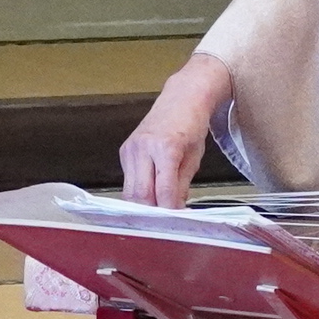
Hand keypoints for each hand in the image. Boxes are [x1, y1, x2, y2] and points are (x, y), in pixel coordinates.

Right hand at [119, 56, 234, 207]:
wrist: (181, 99)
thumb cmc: (191, 125)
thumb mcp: (194, 158)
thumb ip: (182, 185)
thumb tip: (175, 209)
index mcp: (166, 148)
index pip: (163, 190)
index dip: (170, 210)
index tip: (177, 219)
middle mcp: (144, 147)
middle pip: (141, 194)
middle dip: (153, 211)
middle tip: (167, 219)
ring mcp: (131, 148)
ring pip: (129, 191)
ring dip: (144, 204)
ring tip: (160, 208)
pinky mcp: (124, 151)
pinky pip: (128, 180)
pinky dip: (139, 190)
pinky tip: (152, 190)